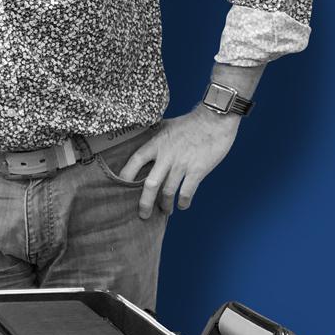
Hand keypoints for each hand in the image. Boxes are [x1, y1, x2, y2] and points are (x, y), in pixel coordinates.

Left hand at [117, 105, 240, 218]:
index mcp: (156, 144)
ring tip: (165, 210)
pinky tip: (182, 205)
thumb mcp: (166, 125)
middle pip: (150, 184)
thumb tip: (142, 137)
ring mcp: (182, 164)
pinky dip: (183, 201)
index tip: (120, 187)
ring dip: (165, 204)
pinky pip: (187, 191)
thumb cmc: (191, 122)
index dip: (126, 175)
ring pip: (168, 191)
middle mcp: (166, 156)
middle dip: (145, 203)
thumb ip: (154, 135)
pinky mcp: (198, 170)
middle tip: (143, 215)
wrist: (215, 119)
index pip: (135, 161)